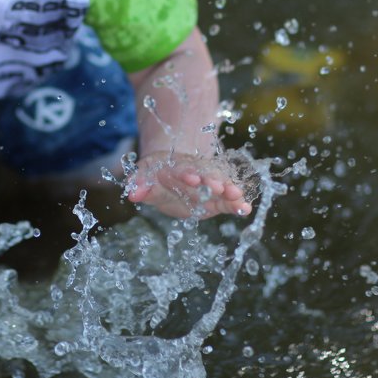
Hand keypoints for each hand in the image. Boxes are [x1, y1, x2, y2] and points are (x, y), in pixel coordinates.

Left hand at [125, 150, 253, 219]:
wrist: (168, 175)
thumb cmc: (154, 176)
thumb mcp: (144, 178)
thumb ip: (139, 185)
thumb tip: (132, 194)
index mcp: (176, 168)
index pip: (182, 170)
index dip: (186, 174)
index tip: (192, 178)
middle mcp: (196, 175)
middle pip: (205, 176)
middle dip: (211, 181)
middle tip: (218, 186)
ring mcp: (208, 186)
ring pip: (220, 186)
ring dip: (228, 190)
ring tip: (237, 195)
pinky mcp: (216, 199)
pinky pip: (228, 201)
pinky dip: (236, 204)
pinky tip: (245, 209)